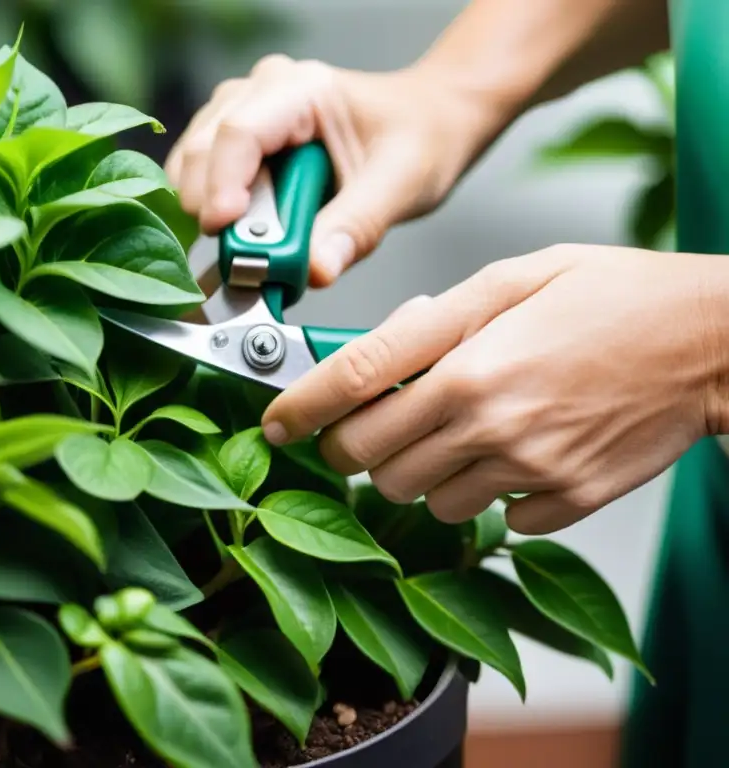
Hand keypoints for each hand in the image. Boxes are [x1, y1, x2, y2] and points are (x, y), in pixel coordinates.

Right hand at [165, 55, 501, 285]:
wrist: (429, 123)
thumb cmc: (420, 138)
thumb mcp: (403, 183)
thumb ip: (357, 226)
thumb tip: (315, 270)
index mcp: (303, 90)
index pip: (239, 133)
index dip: (222, 185)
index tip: (225, 232)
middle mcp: (262, 92)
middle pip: (202, 149)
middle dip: (213, 208)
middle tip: (243, 258)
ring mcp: (242, 113)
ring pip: (191, 165)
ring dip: (211, 214)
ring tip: (253, 248)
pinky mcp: (236, 143)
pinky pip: (201, 180)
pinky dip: (215, 215)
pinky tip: (247, 236)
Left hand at [261, 245, 728, 533]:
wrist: (710, 341)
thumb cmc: (612, 296)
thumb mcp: (512, 279)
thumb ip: (433, 322)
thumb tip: (372, 355)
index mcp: (467, 359)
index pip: (351, 392)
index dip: (297, 410)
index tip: (273, 422)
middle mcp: (487, 422)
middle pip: (370, 462)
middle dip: (355, 446)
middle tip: (374, 423)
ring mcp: (526, 470)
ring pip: (423, 499)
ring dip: (422, 471)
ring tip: (460, 429)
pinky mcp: (563, 502)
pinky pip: (492, 519)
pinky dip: (489, 493)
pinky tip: (515, 452)